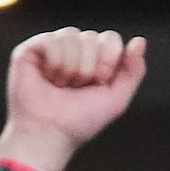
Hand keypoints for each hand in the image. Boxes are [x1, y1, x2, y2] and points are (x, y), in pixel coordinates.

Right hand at [0, 29, 146, 170]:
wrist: (50, 135)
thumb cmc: (80, 122)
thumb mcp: (116, 99)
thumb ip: (133, 71)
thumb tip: (140, 41)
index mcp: (95, 59)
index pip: (110, 38)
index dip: (108, 60)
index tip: (98, 83)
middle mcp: (74, 50)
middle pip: (92, 36)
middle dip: (89, 66)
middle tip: (76, 87)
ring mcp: (51, 49)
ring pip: (71, 35)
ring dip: (71, 67)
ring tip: (60, 85)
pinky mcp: (30, 51)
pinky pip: (50, 40)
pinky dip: (54, 63)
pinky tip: (47, 78)